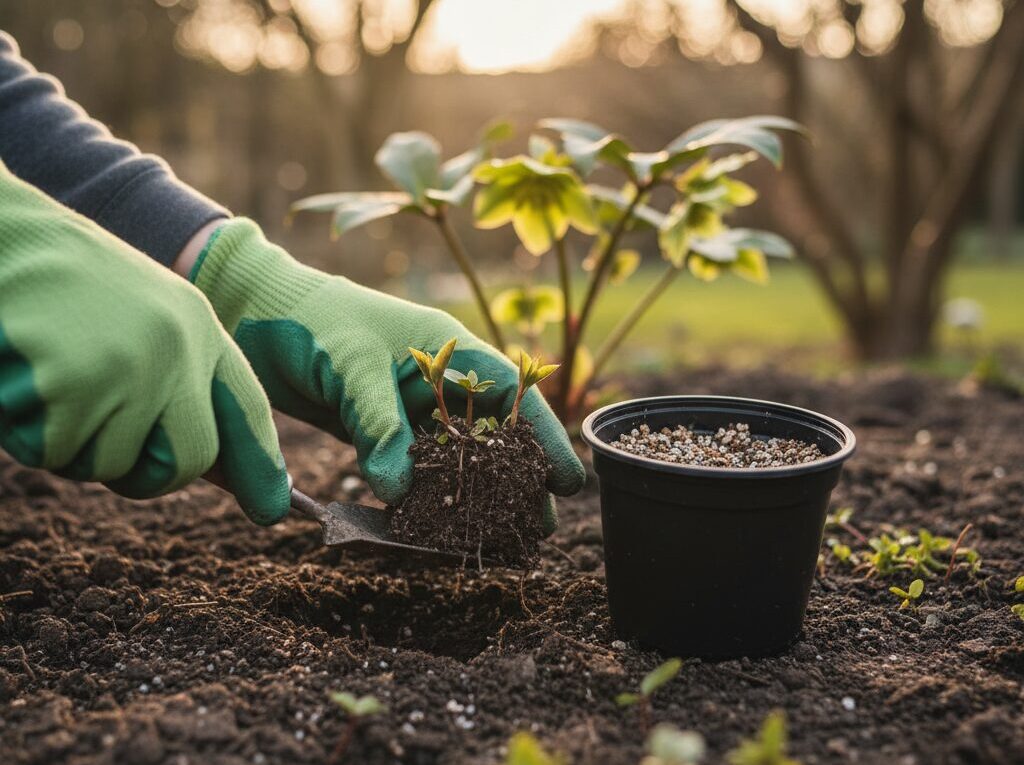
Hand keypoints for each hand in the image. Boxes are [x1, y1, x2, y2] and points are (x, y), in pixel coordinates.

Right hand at [0, 168, 288, 522]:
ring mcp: (128, 367)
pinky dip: (29, 433)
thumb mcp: (143, 320)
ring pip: (111, 465)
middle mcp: (176, 349)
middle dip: (147, 473)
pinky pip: (55, 453)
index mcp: (198, 327)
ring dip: (73, 444)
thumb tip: (217, 470)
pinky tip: (20, 378)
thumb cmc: (64, 288)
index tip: (273, 509)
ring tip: (50, 377)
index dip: (260, 463)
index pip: (247, 408)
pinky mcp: (71, 385)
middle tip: (99, 439)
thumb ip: (180, 383)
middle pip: (188, 460)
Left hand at [189, 219, 584, 521]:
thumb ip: (380, 425)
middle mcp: (437, 379)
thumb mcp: (351, 367)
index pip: (512, 394)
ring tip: (497, 537)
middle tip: (537, 528)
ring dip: (472, 495)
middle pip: (491, 434)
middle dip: (516, 480)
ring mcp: (409, 406)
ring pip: (453, 457)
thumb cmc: (311, 321)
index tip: (566, 480)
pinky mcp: (379, 429)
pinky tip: (435, 527)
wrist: (255, 313)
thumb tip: (401, 491)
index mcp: (449, 348)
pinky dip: (424, 496)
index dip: (542, 437)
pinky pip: (412, 467)